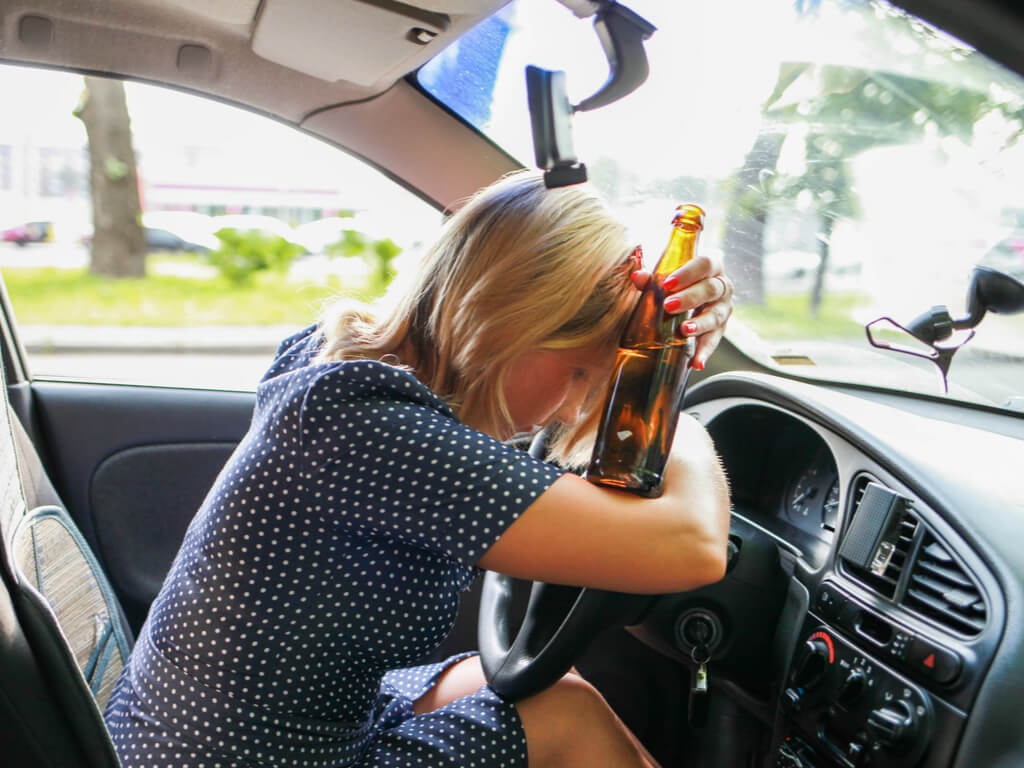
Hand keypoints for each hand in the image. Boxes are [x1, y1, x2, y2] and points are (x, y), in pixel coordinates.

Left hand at [630, 252, 733, 369]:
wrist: (694, 296)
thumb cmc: (679, 283)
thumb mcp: (666, 278)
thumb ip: (652, 278)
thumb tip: (637, 277)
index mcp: (711, 266)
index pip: (705, 264)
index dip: (688, 272)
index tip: (668, 283)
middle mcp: (722, 286)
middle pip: (710, 289)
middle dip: (690, 298)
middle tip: (669, 306)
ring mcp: (723, 308)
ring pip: (716, 316)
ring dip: (700, 325)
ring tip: (684, 331)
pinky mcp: (720, 329)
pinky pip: (714, 341)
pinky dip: (704, 352)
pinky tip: (696, 362)